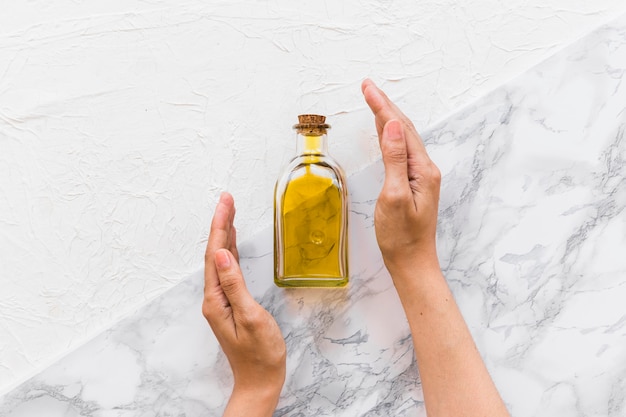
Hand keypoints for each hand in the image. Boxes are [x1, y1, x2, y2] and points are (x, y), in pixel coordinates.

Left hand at [203, 192, 285, 415]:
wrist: (259, 381)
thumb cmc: (260, 354)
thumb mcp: (250, 318)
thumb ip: (235, 285)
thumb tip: (223, 254)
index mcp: (216, 298)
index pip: (215, 254)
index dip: (220, 225)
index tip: (226, 202)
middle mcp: (215, 297)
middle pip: (214, 252)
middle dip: (220, 223)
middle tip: (228, 198)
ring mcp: (222, 300)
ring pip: (220, 259)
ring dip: (224, 234)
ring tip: (230, 211)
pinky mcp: (231, 303)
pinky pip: (227, 270)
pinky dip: (230, 251)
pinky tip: (233, 242)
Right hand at [361, 79, 441, 272]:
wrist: (411, 262)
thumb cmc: (401, 236)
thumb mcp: (394, 196)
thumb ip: (394, 159)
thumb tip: (390, 126)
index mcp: (422, 169)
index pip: (399, 128)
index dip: (382, 106)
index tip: (367, 88)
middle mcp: (425, 168)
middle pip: (404, 128)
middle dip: (384, 105)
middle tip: (367, 86)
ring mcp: (420, 176)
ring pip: (403, 137)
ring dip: (387, 117)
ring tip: (373, 100)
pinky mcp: (413, 183)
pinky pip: (401, 150)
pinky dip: (389, 135)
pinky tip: (383, 130)